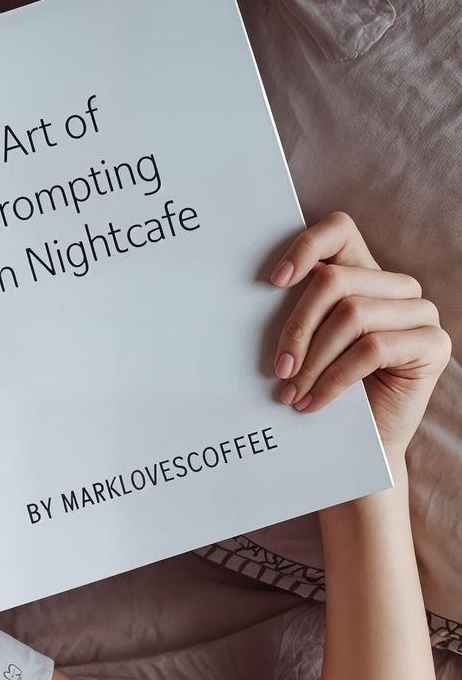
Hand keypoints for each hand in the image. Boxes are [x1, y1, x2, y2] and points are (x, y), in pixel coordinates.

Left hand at [267, 210, 450, 466]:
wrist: (355, 448)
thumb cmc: (322, 393)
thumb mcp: (303, 349)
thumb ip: (293, 317)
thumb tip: (246, 298)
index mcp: (363, 276)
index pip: (340, 231)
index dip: (306, 246)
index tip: (273, 282)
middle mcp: (396, 287)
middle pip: (335, 282)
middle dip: (297, 328)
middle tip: (278, 371)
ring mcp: (420, 312)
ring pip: (352, 315)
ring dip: (313, 361)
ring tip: (291, 395)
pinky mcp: (432, 343)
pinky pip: (371, 349)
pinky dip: (334, 379)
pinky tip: (313, 403)